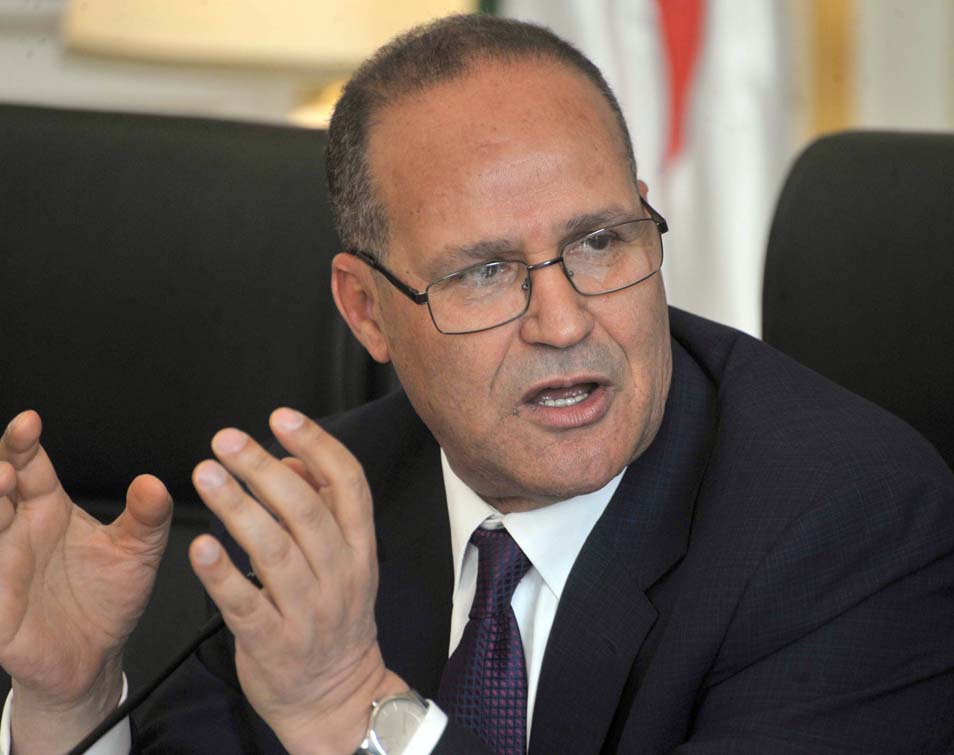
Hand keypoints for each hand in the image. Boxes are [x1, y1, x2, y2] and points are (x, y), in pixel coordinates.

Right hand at [0, 410, 171, 752]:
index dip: (23, 443)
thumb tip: (154, 484)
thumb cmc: (109, 597)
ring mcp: (1, 567)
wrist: (95, 655)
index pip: (29, 466)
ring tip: (0, 487)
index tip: (30, 422)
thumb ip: (148, 516)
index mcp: (48, 510)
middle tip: (8, 467)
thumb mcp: (138, 551)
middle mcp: (18, 532)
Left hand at [188, 408, 406, 754]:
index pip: (349, 484)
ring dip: (239, 509)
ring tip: (207, 475)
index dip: (317, 445)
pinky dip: (221, 574)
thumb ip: (319, 506)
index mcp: (359, 548)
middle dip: (265, 469)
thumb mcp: (344, 560)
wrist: (336, 696)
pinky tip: (200, 546)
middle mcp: (339, 575)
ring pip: (275, 551)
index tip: (283, 418)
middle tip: (228, 441)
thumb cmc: (333, 620)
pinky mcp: (274, 644)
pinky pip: (246, 605)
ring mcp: (309, 611)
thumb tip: (289, 459)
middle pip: (306, 511)